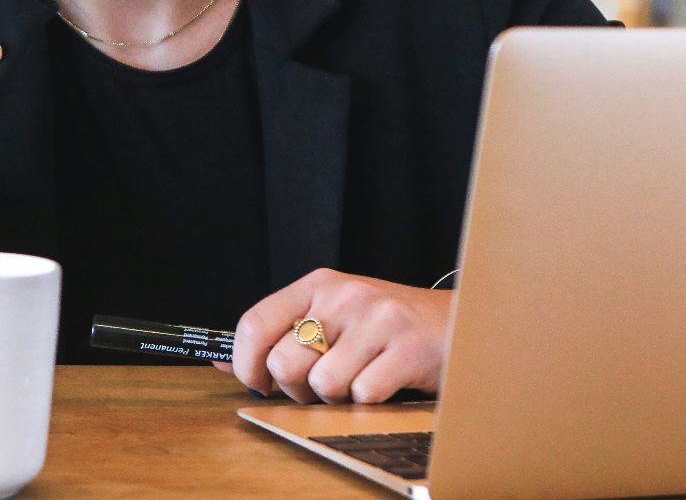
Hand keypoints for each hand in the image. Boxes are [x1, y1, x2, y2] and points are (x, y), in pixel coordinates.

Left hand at [213, 268, 450, 403]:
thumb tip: (219, 364)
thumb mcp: (334, 318)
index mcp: (319, 284)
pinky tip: (387, 384)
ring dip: (338, 398)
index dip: (246, 364)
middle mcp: (345, 295)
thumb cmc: (390, 328)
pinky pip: (363, 394)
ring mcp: (378, 319)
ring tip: (359, 381)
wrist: (466, 322)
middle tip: (321, 387)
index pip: (255, 322)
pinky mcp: (408, 348)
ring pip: (323, 384)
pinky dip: (370, 402)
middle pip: (285, 361)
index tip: (259, 384)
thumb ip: (281, 336)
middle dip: (298, 389)